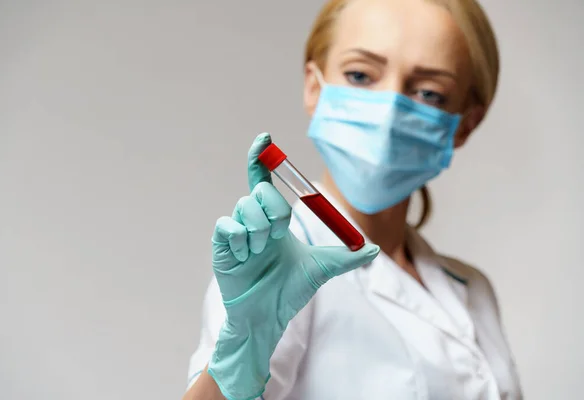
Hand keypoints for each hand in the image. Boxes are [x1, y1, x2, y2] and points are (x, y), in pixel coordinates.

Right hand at [207, 133, 379, 399]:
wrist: (268, 316)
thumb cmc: (289, 290)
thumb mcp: (322, 269)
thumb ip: (346, 257)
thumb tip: (373, 248)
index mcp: (273, 219)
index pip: (264, 180)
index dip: (262, 158)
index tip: (265, 139)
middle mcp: (253, 220)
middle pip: (259, 191)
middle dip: (275, 210)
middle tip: (279, 235)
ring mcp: (236, 232)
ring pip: (245, 207)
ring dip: (260, 230)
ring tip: (263, 253)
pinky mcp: (222, 247)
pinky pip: (227, 227)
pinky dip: (241, 240)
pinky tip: (246, 258)